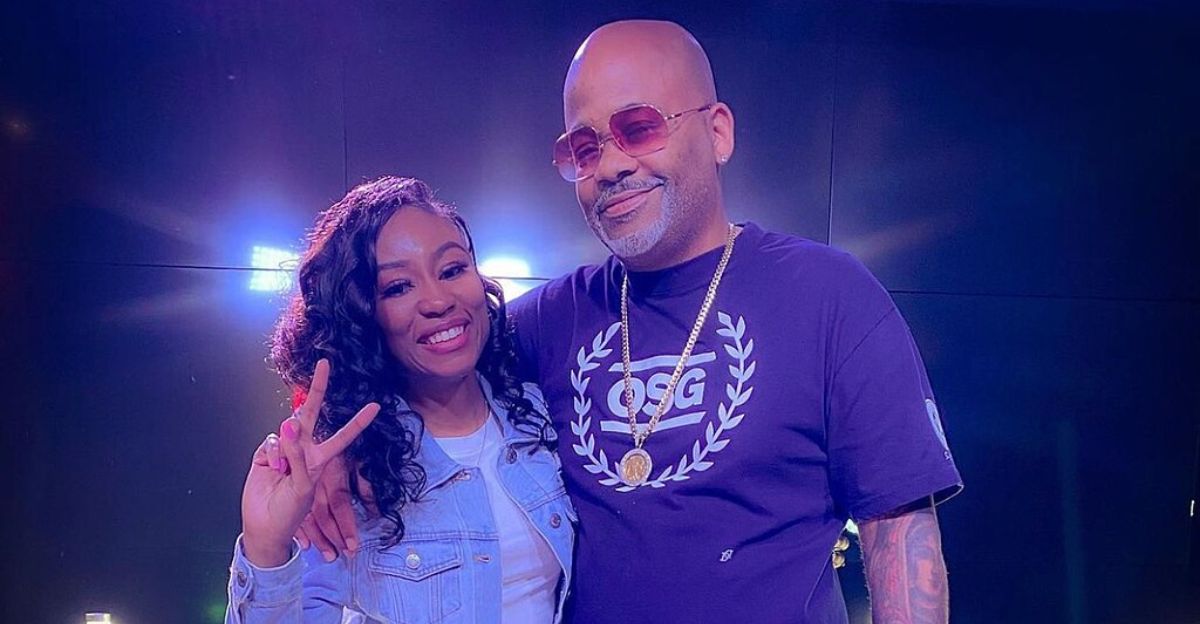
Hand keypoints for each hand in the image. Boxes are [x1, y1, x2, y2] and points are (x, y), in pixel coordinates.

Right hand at [240, 359, 379, 567]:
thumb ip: (298, 457)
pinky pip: (270, 443)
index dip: (358, 421)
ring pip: (286, 431)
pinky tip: (272, 469)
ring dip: (285, 450)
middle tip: (325, 364)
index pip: (343, 436)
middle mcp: (304, 449)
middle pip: (311, 412)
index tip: (375, 405)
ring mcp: (284, 449)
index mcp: (321, 459)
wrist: (264, 526)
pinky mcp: (266, 452)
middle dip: (317, 388)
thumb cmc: (289, 512)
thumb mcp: (303, 488)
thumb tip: (289, 424)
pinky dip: (271, 456)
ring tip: (283, 472)